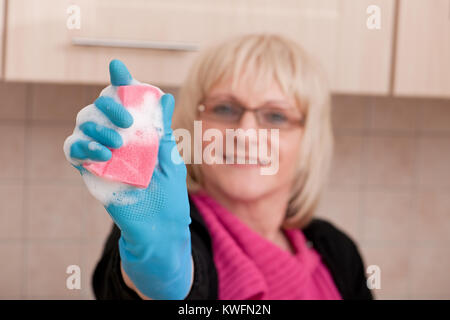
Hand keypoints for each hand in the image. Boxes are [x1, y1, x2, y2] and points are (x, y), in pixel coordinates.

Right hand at [63, 60, 192, 299]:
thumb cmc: (168, 192)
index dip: (122, 83)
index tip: (118, 67)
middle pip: (101, 106)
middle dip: (111, 104)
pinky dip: (81, 145)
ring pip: (84, 123)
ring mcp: (103, 152)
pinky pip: (73, 149)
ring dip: (95, 126)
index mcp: (140, 131)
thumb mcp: (168, 158)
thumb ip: (162, 130)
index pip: (128, 101)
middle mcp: (119, 137)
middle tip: (126, 119)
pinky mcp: (90, 170)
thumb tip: (166, 96)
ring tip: (115, 143)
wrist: (158, 227)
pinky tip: (100, 154)